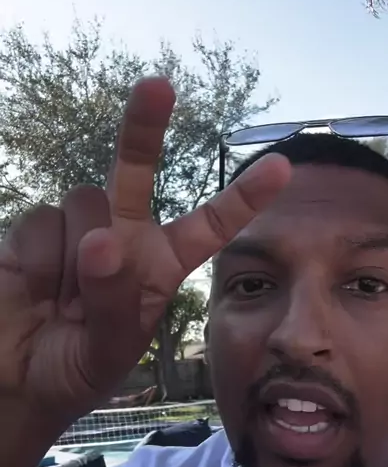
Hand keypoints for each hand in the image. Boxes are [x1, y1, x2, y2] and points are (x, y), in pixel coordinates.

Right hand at [0, 77, 289, 424]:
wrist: (15, 379)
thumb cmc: (74, 371)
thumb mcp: (108, 352)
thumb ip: (114, 301)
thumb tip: (102, 239)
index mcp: (158, 266)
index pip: (207, 227)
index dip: (241, 198)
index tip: (282, 167)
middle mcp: (122, 236)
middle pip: (136, 170)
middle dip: (144, 126)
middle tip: (157, 86)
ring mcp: (76, 230)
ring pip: (86, 203)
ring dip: (75, 258)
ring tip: (62, 305)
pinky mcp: (32, 232)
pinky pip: (42, 222)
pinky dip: (39, 262)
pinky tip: (34, 291)